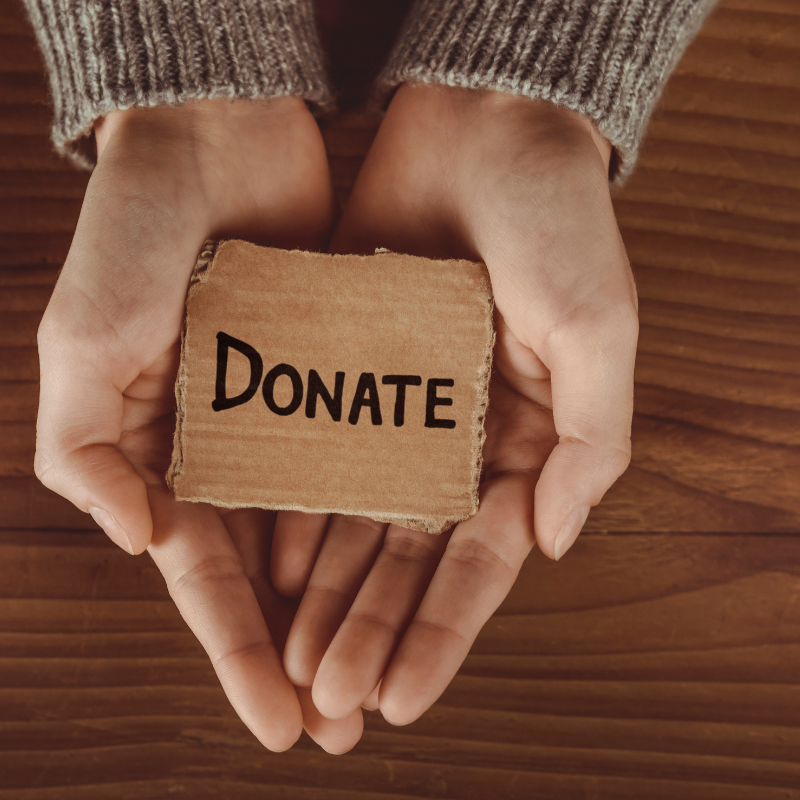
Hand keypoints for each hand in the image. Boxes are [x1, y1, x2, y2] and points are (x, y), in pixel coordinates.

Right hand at [35, 98, 360, 751]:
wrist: (218, 138)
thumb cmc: (138, 233)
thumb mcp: (83, 342)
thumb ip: (86, 450)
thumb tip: (140, 543)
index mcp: (168, 454)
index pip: (207, 578)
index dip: (237, 654)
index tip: (279, 725)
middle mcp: (238, 446)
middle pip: (277, 573)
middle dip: (307, 651)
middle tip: (346, 725)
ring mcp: (300, 414)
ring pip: (335, 528)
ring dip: (358, 602)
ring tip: (390, 671)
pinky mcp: (351, 375)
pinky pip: (377, 455)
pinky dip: (391, 512)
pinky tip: (418, 567)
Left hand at [274, 84, 637, 724]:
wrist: (482, 124)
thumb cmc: (556, 219)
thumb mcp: (598, 328)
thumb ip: (590, 441)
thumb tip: (553, 542)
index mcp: (523, 439)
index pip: (479, 559)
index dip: (443, 631)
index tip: (403, 696)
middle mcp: (457, 435)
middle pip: (407, 555)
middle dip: (371, 629)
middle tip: (331, 700)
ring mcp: (397, 407)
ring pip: (355, 518)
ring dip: (327, 590)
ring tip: (295, 658)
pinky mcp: (346, 370)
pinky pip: (316, 450)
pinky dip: (295, 508)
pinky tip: (270, 565)